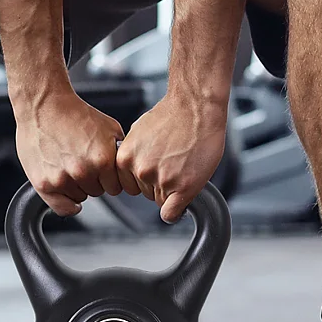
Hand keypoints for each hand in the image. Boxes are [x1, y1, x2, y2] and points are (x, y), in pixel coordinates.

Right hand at [16, 90, 126, 216]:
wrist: (44, 105)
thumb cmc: (74, 114)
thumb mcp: (110, 127)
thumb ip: (120, 151)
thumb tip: (128, 168)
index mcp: (103, 159)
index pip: (116, 186)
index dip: (110, 177)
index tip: (103, 169)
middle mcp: (84, 172)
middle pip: (98, 192)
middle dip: (94, 179)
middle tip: (82, 161)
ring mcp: (62, 179)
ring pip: (80, 197)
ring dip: (78, 186)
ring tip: (69, 164)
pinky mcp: (44, 184)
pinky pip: (62, 208)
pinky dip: (66, 203)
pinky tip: (66, 189)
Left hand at [116, 95, 227, 223]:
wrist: (196, 107)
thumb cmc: (173, 115)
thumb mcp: (139, 132)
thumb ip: (134, 154)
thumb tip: (133, 166)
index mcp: (125, 158)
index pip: (129, 185)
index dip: (144, 179)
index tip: (155, 172)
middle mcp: (140, 170)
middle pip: (145, 193)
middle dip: (158, 183)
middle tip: (173, 165)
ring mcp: (161, 180)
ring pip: (161, 200)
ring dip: (171, 190)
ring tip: (183, 167)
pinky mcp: (182, 187)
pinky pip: (171, 214)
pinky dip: (175, 212)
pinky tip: (180, 204)